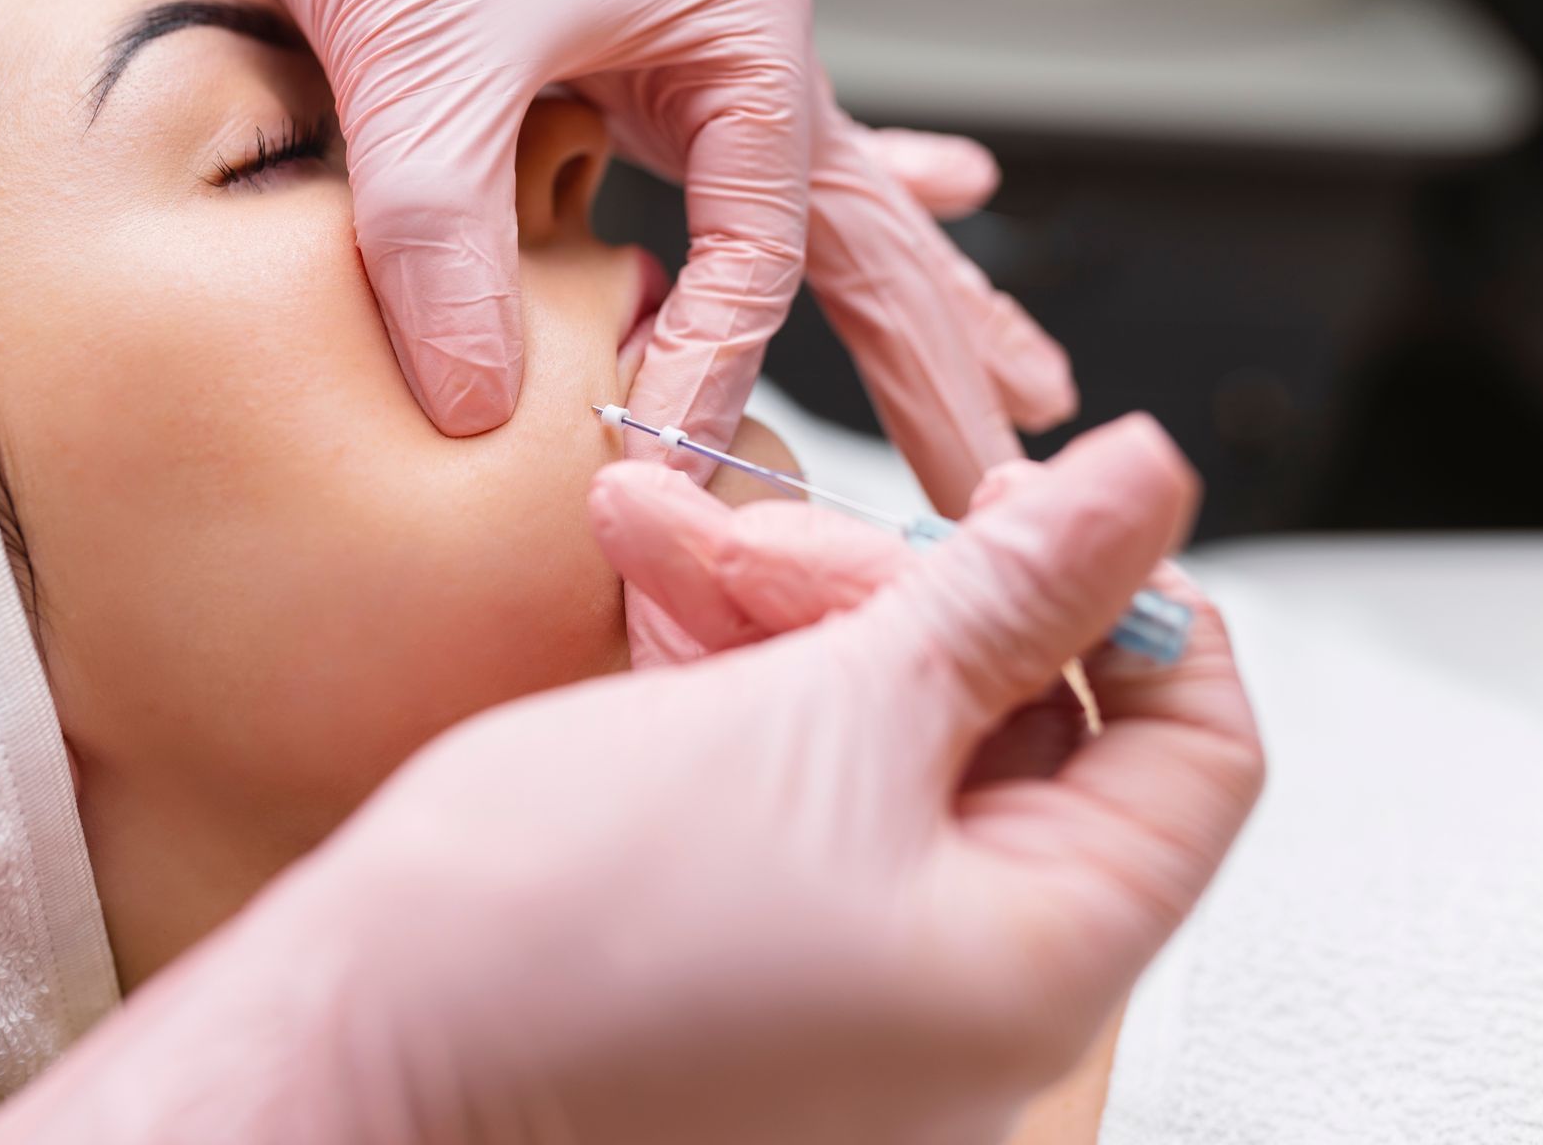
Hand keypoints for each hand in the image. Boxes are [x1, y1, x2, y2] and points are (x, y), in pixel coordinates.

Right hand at [0, 416, 1259, 1144]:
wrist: (349, 1052)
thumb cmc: (561, 933)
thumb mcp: (822, 720)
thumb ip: (1010, 595)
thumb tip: (1153, 490)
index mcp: (1034, 962)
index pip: (1193, 754)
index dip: (1131, 604)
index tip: (1031, 510)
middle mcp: (963, 990)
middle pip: (1016, 724)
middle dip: (889, 589)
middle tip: (771, 533)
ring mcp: (854, 973)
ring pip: (880, 729)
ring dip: (778, 606)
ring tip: (655, 535)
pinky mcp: (753, 940)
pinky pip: (792, 776)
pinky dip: (732, 674)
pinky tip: (648, 590)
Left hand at [62, 0, 1070, 470]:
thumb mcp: (421, 69)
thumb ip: (445, 243)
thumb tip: (483, 406)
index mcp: (737, 32)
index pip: (762, 249)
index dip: (723, 360)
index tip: (674, 450)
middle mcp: (745, 53)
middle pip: (868, 237)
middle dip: (939, 365)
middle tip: (995, 479)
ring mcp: (709, 69)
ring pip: (848, 214)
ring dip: (930, 306)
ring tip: (1025, 384)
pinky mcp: (653, 85)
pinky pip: (775, 181)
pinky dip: (860, 210)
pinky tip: (950, 196)